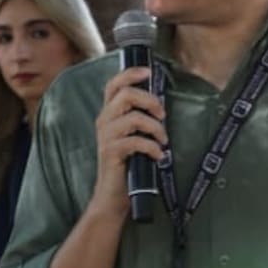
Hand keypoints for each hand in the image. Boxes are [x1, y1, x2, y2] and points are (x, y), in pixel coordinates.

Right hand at [89, 65, 166, 220]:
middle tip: (163, 115)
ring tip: (163, 140)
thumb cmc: (127, 164)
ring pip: (134, 118)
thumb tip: (159, 105)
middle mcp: (104, 121)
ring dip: (156, 128)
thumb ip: (138, 119)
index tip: (149, 71)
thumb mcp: (131, 136)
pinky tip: (158, 156)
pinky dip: (153, 147)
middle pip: (126, 94)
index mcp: (109, 114)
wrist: (112, 196)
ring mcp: (106, 137)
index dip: (130, 73)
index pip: (113, 84)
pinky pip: (136, 141)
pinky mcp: (111, 153)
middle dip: (151, 101)